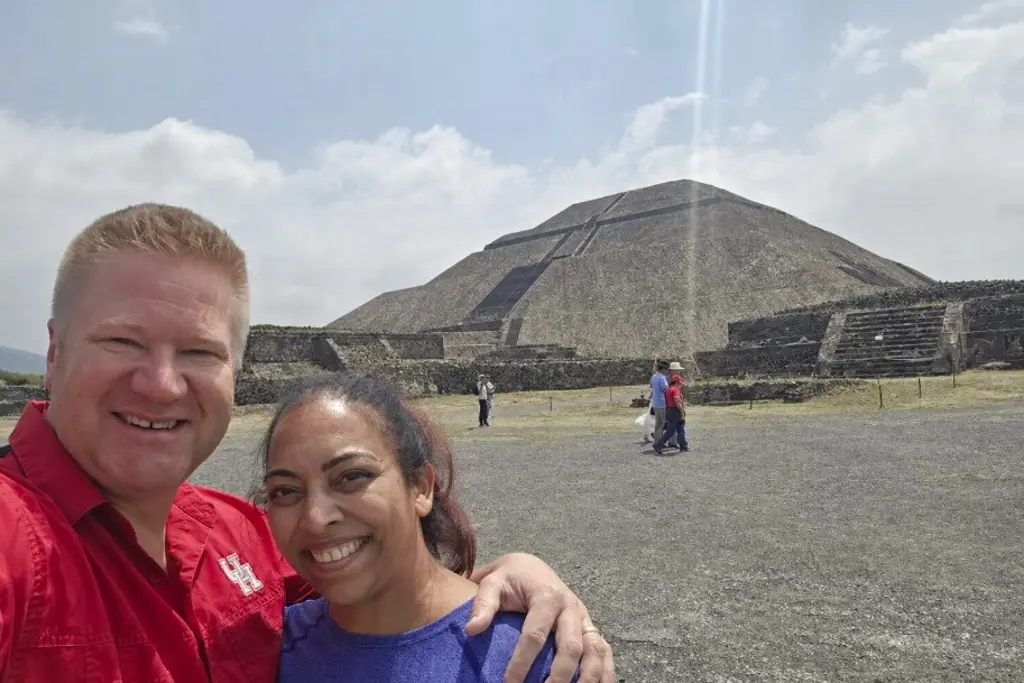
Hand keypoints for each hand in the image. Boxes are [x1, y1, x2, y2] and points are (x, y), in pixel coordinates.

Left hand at [467, 553, 614, 682]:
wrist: (531, 566)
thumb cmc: (510, 578)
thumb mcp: (493, 583)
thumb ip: (483, 604)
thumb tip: (472, 630)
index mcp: (546, 596)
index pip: (535, 634)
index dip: (522, 662)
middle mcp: (570, 607)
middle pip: (570, 646)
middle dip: (559, 675)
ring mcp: (583, 618)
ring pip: (595, 649)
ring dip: (590, 677)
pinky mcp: (589, 627)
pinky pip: (603, 650)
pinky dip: (605, 672)